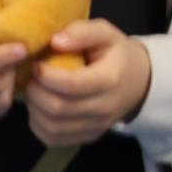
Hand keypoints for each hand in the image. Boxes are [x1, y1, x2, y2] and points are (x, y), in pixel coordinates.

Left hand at [20, 18, 151, 145]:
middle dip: (36, 92)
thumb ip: (82, 32)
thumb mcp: (105, 33)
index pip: (72, 84)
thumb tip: (55, 41)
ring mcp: (97, 126)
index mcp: (110, 79)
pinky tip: (39, 109)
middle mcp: (105, 108)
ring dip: (35, 109)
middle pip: (59, 108)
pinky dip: (38, 126)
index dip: (47, 76)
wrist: (139, 82)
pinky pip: (55, 139)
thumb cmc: (117, 54)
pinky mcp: (89, 136)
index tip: (37, 65)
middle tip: (31, 79)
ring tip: (35, 92)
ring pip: (53, 127)